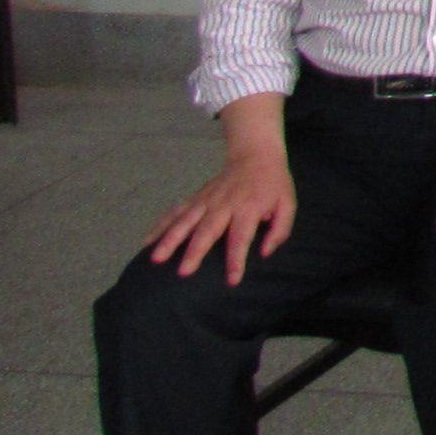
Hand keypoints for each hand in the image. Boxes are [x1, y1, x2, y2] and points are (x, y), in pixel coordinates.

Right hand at [149, 93, 294, 282]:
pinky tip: (147, 241)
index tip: (232, 280)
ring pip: (185, 221)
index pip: (241, 238)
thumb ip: (280, 230)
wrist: (255, 154)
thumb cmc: (273, 184)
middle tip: (183, 272)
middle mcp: (224, 205)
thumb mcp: (288, 204)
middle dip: (195, 251)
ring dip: (170, 239)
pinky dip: (161, 225)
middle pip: (207, 230)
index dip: (237, 259)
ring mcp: (207, 200)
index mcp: (248, 208)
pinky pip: (176, 212)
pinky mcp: (197, 197)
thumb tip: (265, 253)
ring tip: (156, 258)